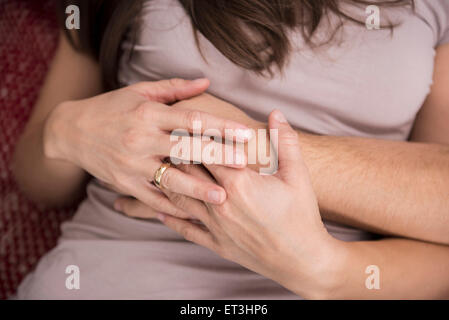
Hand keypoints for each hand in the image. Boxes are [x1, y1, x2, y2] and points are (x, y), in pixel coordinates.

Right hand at [43, 79, 251, 217]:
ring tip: (221, 197)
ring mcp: (132, 164)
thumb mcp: (140, 92)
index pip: (191, 119)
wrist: (71, 131)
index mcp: (148, 113)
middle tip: (242, 165)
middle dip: (216, 157)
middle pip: (185, 149)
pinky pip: (151, 198)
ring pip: (169, 179)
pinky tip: (192, 213)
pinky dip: (171, 207)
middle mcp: (141, 138)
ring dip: (197, 189)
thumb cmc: (111, 108)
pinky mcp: (124, 183)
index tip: (244, 135)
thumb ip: (175, 88)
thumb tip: (206, 82)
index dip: (220, 127)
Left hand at [116, 110, 339, 297]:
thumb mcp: (298, 175)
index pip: (207, 149)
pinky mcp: (216, 243)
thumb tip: (276, 113)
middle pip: (188, 170)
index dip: (196, 132)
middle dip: (176, 152)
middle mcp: (220, 202)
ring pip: (178, 197)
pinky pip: (185, 229)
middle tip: (166, 138)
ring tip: (159, 166)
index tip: (185, 121)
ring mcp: (215, 225)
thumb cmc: (301, 216)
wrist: (303, 260)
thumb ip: (285, 141)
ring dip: (168, 180)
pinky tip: (159, 210)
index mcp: (239, 181)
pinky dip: (170, 218)